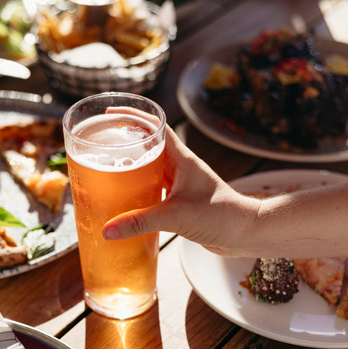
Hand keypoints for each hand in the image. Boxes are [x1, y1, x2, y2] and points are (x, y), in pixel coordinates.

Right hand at [101, 125, 259, 254]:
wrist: (246, 233)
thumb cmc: (222, 216)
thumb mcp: (176, 217)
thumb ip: (141, 222)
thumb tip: (108, 230)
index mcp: (182, 159)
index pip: (156, 127)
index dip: (133, 117)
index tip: (111, 115)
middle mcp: (180, 167)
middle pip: (148, 145)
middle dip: (126, 142)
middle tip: (101, 144)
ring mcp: (180, 184)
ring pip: (150, 168)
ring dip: (131, 166)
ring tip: (107, 168)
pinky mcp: (180, 202)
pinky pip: (154, 189)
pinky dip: (138, 190)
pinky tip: (125, 198)